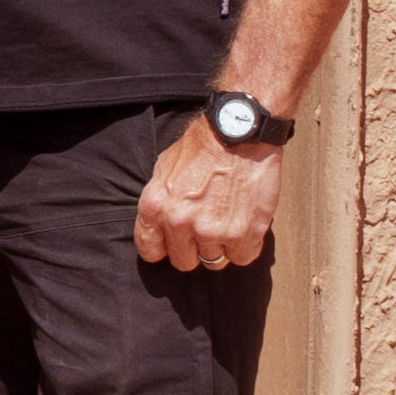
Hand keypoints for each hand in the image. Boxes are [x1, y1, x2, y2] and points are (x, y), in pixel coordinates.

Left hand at [134, 115, 283, 271]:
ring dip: (222, 246)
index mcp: (155, 207)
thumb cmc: (203, 146)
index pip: (150, 251)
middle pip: (184, 261)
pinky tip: (245, 227)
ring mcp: (213, 230)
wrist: (238, 132)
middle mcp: (180, 222)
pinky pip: (242, 258)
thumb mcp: (164, 169)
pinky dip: (246, 246)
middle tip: (207, 230)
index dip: (164, 249)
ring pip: (214, 261)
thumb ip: (160, 201)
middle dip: (195, 249)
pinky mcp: (244, 232)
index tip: (174, 245)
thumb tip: (161, 225)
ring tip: (228, 222)